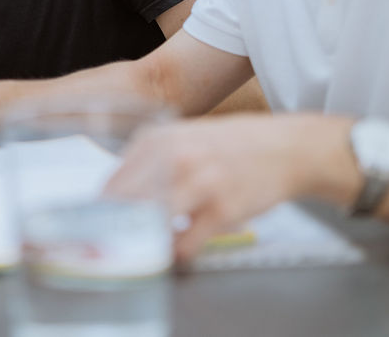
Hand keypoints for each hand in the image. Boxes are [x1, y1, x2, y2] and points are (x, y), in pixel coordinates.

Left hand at [105, 114, 351, 260]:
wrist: (285, 148)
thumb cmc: (230, 145)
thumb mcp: (184, 136)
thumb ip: (150, 159)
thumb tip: (114, 193)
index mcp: (159, 139)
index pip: (114, 182)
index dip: (105, 209)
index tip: (103, 224)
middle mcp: (175, 158)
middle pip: (126, 204)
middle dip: (120, 226)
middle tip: (121, 239)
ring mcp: (199, 184)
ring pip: (152, 223)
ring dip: (147, 239)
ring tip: (151, 243)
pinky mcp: (221, 210)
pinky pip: (184, 244)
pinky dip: (177, 252)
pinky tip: (181, 246)